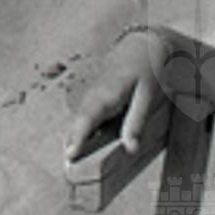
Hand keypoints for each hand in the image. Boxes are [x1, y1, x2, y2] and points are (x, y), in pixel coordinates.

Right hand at [63, 25, 174, 165]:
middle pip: (79, 121)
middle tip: (67, 169)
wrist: (140, 44)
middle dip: (71, 143)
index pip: (87, 118)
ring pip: (80, 119)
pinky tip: (77, 146)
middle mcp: (94, 94)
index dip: (78, 137)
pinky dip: (80, 130)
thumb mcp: (147, 95)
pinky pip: (85, 116)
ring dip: (72, 138)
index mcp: (107, 93)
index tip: (70, 155)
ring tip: (69, 162)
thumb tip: (130, 149)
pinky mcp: (94, 96)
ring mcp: (92, 94)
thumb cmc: (147, 69)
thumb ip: (137, 121)